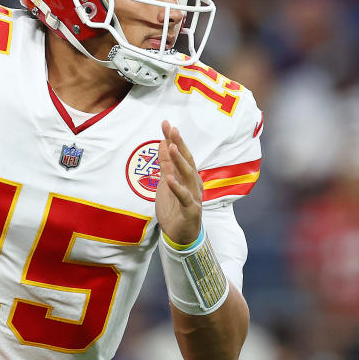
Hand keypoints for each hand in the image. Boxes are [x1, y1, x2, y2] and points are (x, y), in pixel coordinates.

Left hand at [155, 120, 203, 244]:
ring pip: (188, 176)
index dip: (174, 140)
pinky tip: (170, 179)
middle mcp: (193, 183)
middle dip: (179, 145)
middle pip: (187, 161)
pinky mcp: (191, 209)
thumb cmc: (175, 208)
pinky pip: (184, 197)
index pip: (181, 154)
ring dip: (179, 161)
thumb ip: (166, 165)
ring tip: (171, 147)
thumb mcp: (166, 183)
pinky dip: (177, 188)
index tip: (166, 124)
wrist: (180, 235)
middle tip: (173, 129)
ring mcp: (194, 196)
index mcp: (187, 176)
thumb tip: (164, 144)